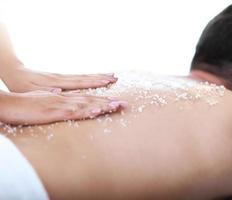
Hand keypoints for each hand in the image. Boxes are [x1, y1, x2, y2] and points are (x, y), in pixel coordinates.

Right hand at [0, 91, 126, 124]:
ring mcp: (60, 104)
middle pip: (90, 99)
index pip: (86, 97)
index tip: (115, 100)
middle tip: (125, 104)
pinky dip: (86, 111)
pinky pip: (73, 112)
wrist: (7, 103)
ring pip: (85, 104)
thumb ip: (52, 96)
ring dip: (102, 105)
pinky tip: (97, 111)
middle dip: (108, 102)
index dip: (102, 99)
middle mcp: (65, 98)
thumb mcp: (42, 99)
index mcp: (63, 97)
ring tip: (117, 106)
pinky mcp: (53, 111)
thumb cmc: (23, 103)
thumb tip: (59, 93)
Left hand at [1, 66, 117, 92]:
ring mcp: (63, 78)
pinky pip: (79, 78)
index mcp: (58, 83)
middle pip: (86, 80)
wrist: (15, 72)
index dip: (95, 83)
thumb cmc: (22, 85)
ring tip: (111, 76)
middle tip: (116, 79)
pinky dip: (90, 77)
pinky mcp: (61, 78)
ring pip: (84, 77)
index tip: (108, 82)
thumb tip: (58, 90)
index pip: (80, 83)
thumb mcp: (31, 91)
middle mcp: (63, 79)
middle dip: (102, 80)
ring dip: (98, 77)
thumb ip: (46, 92)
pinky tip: (96, 78)